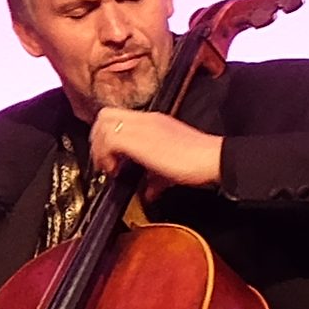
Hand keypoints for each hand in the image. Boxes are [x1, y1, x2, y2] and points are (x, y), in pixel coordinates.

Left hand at [89, 105, 222, 189]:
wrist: (211, 158)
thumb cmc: (196, 163)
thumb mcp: (169, 171)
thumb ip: (154, 179)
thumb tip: (148, 193)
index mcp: (152, 121)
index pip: (117, 116)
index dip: (105, 136)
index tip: (108, 157)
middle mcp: (144, 120)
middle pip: (104, 115)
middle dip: (97, 140)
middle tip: (104, 162)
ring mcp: (141, 127)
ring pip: (103, 124)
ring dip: (100, 148)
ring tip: (109, 168)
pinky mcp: (139, 139)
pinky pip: (109, 140)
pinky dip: (105, 156)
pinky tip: (115, 172)